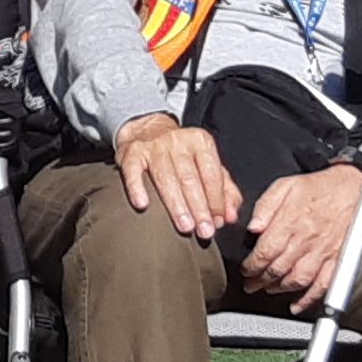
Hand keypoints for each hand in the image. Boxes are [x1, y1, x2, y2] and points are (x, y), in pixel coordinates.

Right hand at [112, 114, 243, 242]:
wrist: (147, 130)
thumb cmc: (181, 154)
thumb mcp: (207, 165)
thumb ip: (224, 190)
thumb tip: (231, 216)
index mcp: (200, 142)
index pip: (211, 174)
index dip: (216, 200)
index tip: (217, 222)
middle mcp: (178, 141)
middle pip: (189, 178)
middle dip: (199, 207)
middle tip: (204, 231)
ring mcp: (153, 146)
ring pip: (165, 178)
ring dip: (176, 205)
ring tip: (185, 226)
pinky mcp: (131, 153)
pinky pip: (133, 171)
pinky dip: (137, 188)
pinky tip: (142, 205)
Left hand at [236, 163, 361, 303]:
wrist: (352, 187)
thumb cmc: (320, 187)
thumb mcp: (285, 186)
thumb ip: (265, 206)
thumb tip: (252, 227)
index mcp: (291, 222)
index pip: (265, 252)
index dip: (251, 265)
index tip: (245, 270)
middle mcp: (307, 240)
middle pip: (277, 268)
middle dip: (259, 280)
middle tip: (251, 284)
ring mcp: (323, 252)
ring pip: (297, 279)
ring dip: (280, 288)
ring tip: (268, 289)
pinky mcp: (338, 259)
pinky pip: (323, 284)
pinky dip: (310, 299)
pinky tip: (298, 304)